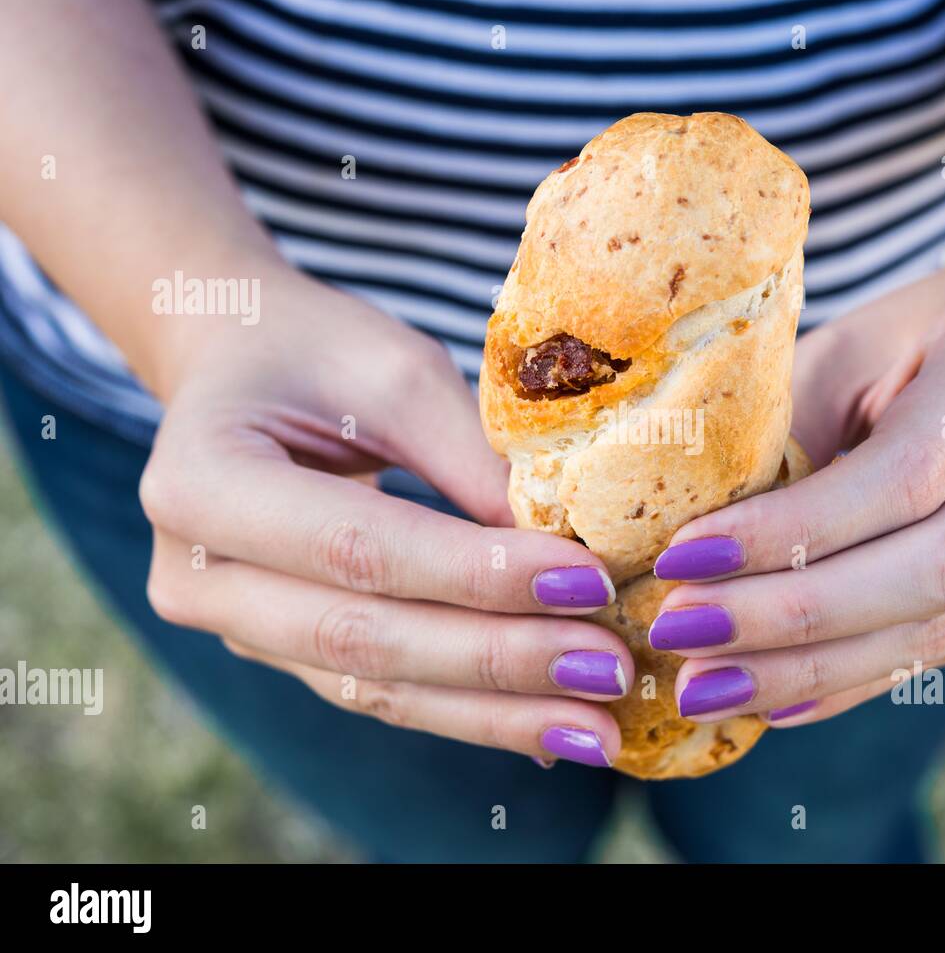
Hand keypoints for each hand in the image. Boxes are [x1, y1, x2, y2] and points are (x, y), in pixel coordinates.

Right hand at [140, 268, 627, 766]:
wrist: (237, 368)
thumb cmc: (316, 352)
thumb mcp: (396, 372)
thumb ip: (472, 462)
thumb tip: (573, 556)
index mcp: (200, 481)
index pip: (360, 548)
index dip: (476, 575)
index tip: (586, 582)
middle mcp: (197, 575)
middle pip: (364, 638)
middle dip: (499, 660)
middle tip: (608, 670)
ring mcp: (233, 626)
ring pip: (377, 688)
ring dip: (496, 714)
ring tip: (598, 730)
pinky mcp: (283, 652)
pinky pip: (381, 692)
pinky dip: (471, 714)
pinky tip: (551, 732)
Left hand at [650, 242, 944, 724]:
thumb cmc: (919, 337)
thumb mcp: (849, 349)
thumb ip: (790, 432)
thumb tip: (694, 544)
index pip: (905, 473)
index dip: (793, 528)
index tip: (683, 555)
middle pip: (937, 569)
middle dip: (795, 614)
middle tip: (681, 632)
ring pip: (940, 631)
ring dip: (809, 670)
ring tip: (703, 687)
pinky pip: (939, 656)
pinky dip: (845, 683)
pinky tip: (766, 699)